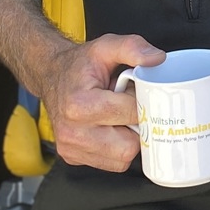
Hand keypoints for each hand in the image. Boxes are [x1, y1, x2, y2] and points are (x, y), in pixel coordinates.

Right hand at [36, 34, 163, 171]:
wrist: (52, 75)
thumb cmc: (80, 64)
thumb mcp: (106, 46)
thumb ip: (133, 48)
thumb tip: (158, 59)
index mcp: (79, 105)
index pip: (131, 114)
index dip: (144, 103)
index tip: (140, 94)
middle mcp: (72, 132)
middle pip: (128, 145)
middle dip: (137, 127)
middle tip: (131, 109)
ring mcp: (70, 148)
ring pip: (121, 159)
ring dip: (128, 140)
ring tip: (119, 118)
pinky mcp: (72, 157)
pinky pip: (110, 163)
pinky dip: (117, 148)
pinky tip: (111, 128)